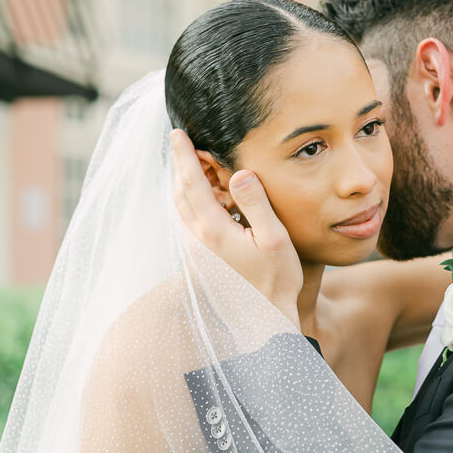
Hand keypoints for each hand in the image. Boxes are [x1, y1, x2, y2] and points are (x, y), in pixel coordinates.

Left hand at [171, 129, 302, 326]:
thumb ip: (255, 202)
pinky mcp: (201, 261)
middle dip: (180, 166)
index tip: (177, 133)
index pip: (191, 182)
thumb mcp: (274, 237)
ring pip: (182, 209)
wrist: (265, 319)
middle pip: (180, 193)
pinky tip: (208, 200)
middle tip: (186, 143)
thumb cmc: (275, 280)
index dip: (183, 155)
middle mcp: (197, 240)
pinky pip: (189, 223)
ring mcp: (197, 252)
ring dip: (185, 184)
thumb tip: (238, 172)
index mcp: (213, 229)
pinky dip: (192, 203)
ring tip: (195, 166)